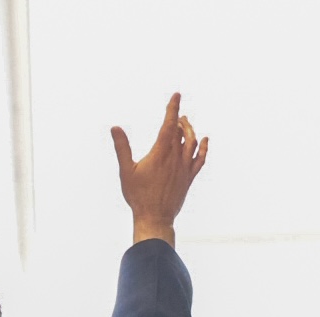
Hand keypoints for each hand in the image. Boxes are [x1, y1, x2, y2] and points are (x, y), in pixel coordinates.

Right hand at [111, 94, 208, 245]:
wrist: (155, 218)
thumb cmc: (138, 196)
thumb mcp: (126, 171)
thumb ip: (122, 148)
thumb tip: (115, 128)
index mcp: (161, 153)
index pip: (169, 124)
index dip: (173, 108)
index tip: (177, 95)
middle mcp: (175, 158)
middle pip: (181, 131)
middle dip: (179, 119)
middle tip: (176, 114)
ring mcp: (184, 168)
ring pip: (192, 142)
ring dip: (190, 130)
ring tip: (186, 123)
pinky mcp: (189, 178)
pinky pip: (200, 159)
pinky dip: (203, 147)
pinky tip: (205, 140)